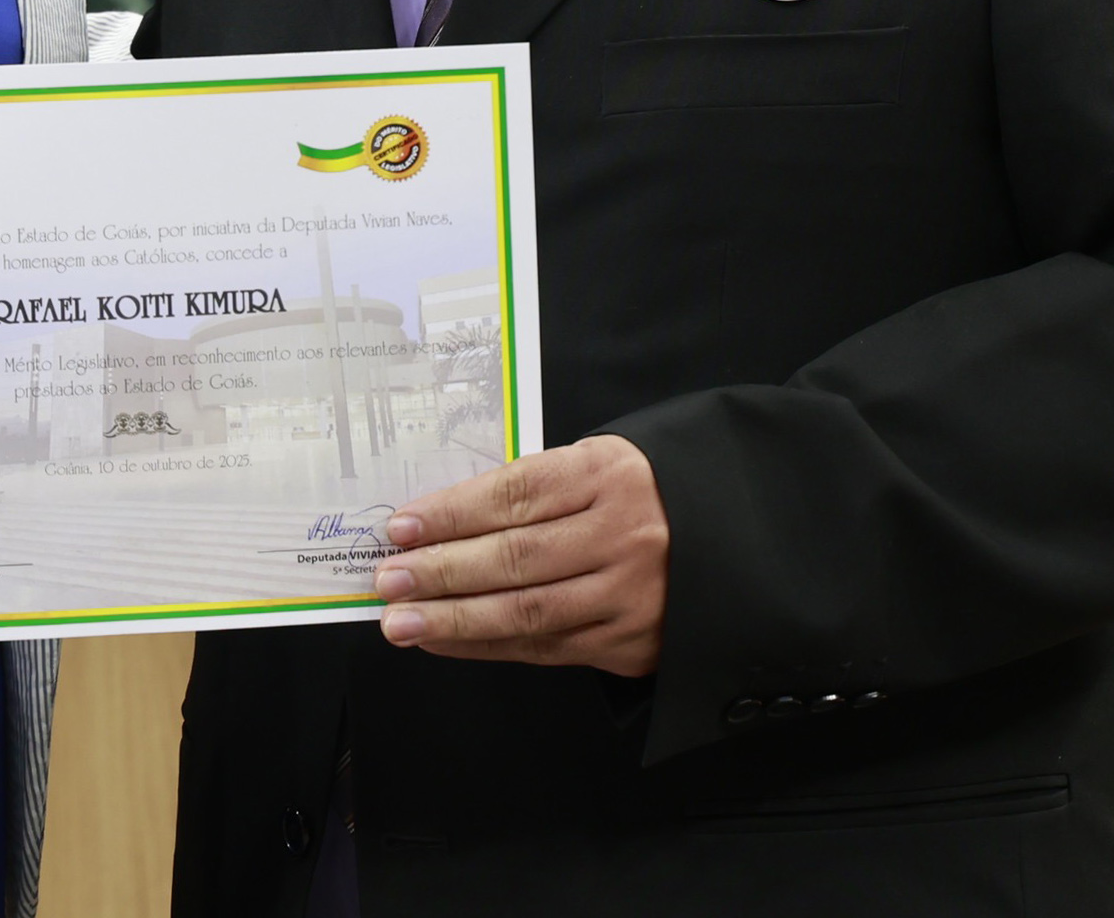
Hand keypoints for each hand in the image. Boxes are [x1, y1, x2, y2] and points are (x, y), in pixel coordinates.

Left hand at [372, 433, 668, 675]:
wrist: (726, 542)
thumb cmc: (638, 496)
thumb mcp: (595, 466)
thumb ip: (530, 489)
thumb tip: (438, 523)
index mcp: (608, 475)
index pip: (515, 494)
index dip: (452, 514)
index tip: (401, 529)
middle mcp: (624, 534)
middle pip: (516, 556)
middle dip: (442, 571)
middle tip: (387, 581)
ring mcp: (630, 594)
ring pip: (526, 610)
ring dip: (455, 619)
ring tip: (402, 621)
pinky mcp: (629, 642)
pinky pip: (545, 647)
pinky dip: (488, 645)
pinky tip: (446, 640)